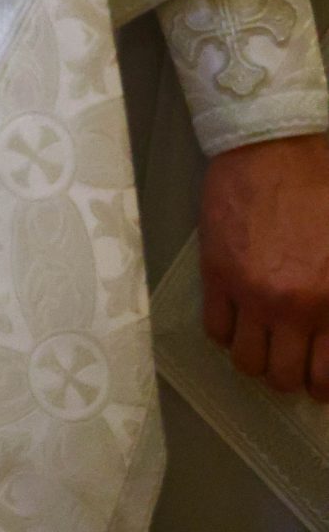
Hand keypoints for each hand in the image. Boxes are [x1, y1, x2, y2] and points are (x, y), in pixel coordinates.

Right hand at [201, 133, 328, 396]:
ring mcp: (250, 292)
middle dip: (287, 374)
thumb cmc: (323, 190)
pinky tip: (234, 315)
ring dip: (254, 357)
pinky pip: (214, 328)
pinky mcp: (217, 272)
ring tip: (258, 338)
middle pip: (283, 378)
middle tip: (287, 356)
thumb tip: (327, 329)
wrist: (275, 146)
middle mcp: (292, 307)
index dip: (320, 384)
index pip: (326, 377)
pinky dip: (224, 331)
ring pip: (246, 361)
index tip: (314, 372)